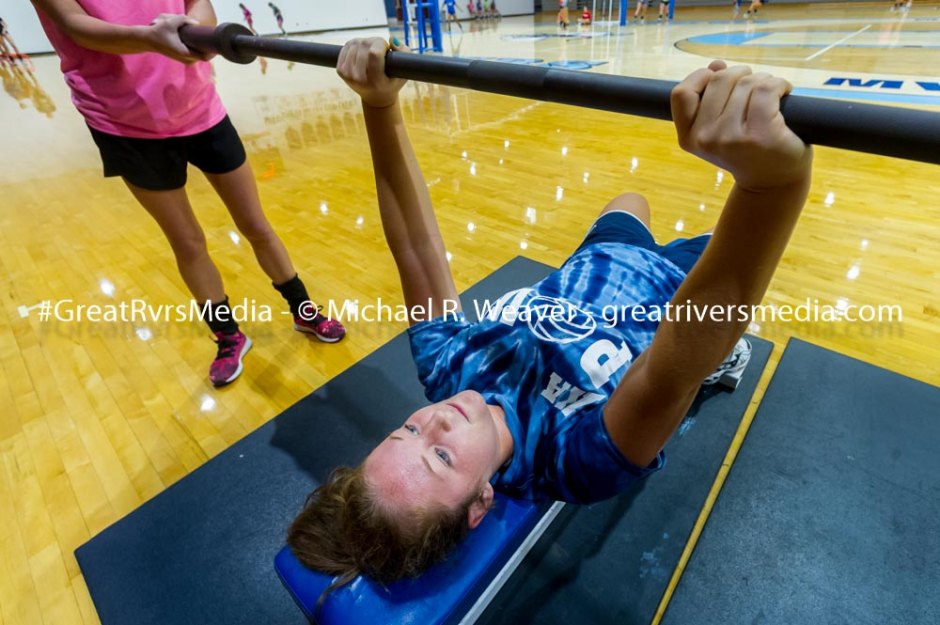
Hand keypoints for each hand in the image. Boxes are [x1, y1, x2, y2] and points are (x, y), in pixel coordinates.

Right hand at [145, 14, 207, 63]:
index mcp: (185, 52)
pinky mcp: (184, 59)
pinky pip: (196, 56)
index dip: (213, 52)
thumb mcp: (170, 22)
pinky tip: (200, 42)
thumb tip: (197, 23)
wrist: (148, 40)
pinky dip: (199, 50)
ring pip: (200, 57)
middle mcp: (186, 59)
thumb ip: (184, 19)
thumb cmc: (159, 31)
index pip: (205, 57)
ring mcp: (185, 61)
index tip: (216, 43)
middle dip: (209, 49)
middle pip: (205, 57)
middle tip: (212, 39)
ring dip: (204, 49)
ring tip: (206, 40)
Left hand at [336, 37, 407, 108]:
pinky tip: (362, 51)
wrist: (376, 97)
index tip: (386, 49)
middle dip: (374, 42)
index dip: (381, 45)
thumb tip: (391, 39)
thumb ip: (404, 53)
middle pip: (364, 45)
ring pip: (355, 43)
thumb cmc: (392, 82)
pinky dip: (355, 44)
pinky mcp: (340, 70)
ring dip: (365, 42)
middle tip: (380, 49)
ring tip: (372, 51)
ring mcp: (348, 74)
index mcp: (376, 81)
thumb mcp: (404, 71)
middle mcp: (359, 79)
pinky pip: (347, 47)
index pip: (374, 53)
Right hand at [671, 60, 811, 190]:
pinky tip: (784, 93)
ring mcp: (733, 138)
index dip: (700, 77)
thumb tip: (716, 65)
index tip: (718, 79)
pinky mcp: (761, 134)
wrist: (772, 183)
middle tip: (752, 88)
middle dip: (739, 75)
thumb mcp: (717, 130)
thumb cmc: (746, 151)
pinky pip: (767, 88)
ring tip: (770, 96)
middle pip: (719, 79)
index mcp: (689, 138)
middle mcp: (706, 139)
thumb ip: (711, 99)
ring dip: (763, 80)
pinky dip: (779, 84)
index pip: (681, 93)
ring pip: (746, 82)